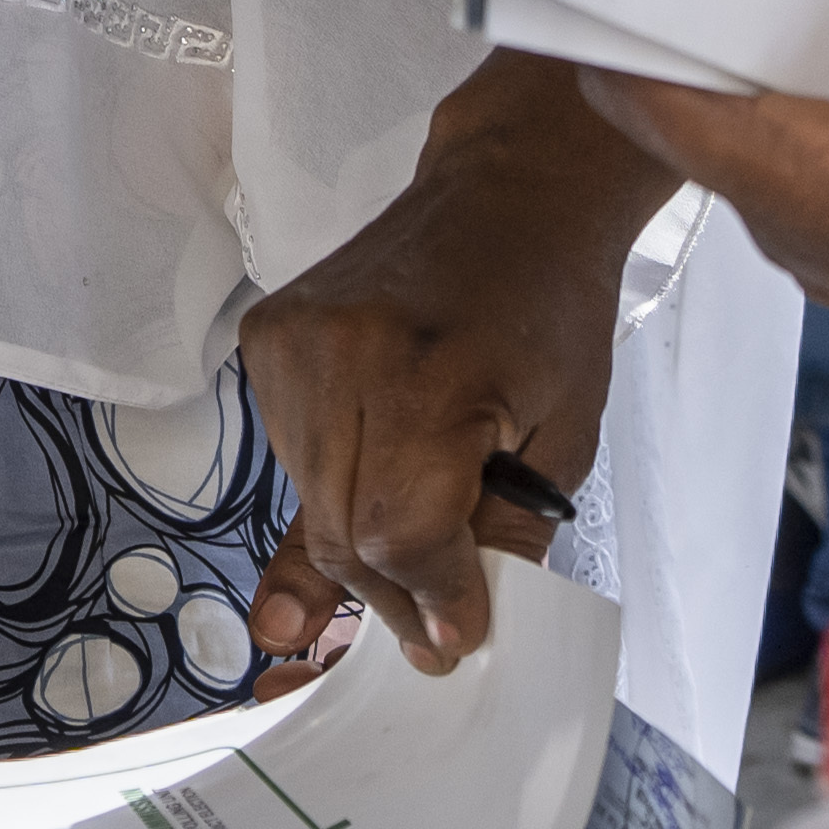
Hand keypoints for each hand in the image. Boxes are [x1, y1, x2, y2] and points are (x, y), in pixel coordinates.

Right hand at [241, 55, 664, 674]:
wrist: (508, 195)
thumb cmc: (548, 306)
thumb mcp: (563, 434)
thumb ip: (504, 537)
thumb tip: (447, 631)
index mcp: (430, 374)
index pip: (398, 533)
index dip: (428, 596)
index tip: (453, 633)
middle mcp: (342, 352)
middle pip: (343, 531)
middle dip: (390, 593)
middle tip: (430, 622)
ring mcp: (291, 342)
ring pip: (309, 505)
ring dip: (359, 543)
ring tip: (416, 533)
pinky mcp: (265, 337)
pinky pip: (290, 457)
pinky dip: (335, 486)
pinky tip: (380, 464)